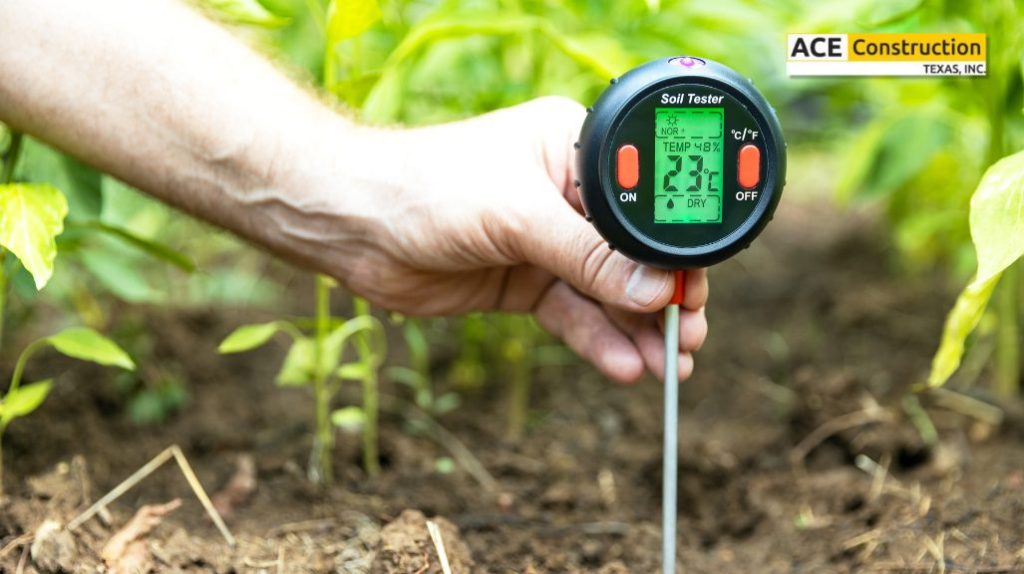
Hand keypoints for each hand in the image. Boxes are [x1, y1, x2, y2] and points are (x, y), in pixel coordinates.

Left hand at [311, 97, 708, 383]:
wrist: (355, 224)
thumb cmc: (428, 187)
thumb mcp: (518, 216)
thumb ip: (588, 256)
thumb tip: (655, 289)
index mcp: (575, 153)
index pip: (641, 206)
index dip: (669, 252)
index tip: (690, 294)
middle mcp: (567, 198)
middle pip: (630, 256)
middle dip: (660, 299)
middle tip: (686, 339)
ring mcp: (546, 244)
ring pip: (605, 293)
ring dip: (636, 330)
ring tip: (668, 368)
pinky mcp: (524, 283)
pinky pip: (572, 316)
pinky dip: (598, 342)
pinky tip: (625, 367)